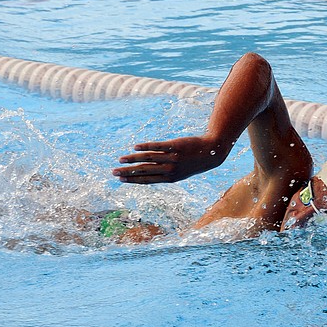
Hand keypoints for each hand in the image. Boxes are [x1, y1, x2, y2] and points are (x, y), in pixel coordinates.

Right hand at [113, 135, 228, 183]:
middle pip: (144, 171)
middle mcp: (169, 169)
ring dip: (133, 159)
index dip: (132, 180)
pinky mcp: (175, 146)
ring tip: (121, 159)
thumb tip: (148, 171)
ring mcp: (172, 158)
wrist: (212, 152)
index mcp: (170, 178)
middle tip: (114, 172)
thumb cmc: (195, 162)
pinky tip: (135, 147)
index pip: (147, 180)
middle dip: (128, 172)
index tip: (120, 179)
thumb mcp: (180, 172)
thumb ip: (165, 172)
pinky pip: (157, 146)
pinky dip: (145, 147)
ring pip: (148, 159)